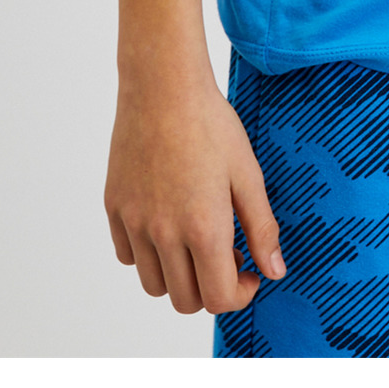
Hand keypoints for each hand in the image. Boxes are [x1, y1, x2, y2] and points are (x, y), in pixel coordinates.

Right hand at [105, 59, 285, 313]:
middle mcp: (164, 234)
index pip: (219, 299)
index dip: (241, 294)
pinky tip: (167, 220)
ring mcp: (134, 222)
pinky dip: (148, 253)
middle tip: (226, 252)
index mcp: (203, 228)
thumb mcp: (248, 174)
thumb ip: (262, 228)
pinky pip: (128, 255)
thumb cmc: (210, 123)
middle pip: (185, 301)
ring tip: (195, 237)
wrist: (163, 86)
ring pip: (154, 284)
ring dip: (178, 275)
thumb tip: (274, 271)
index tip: (250, 271)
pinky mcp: (114, 208)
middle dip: (211, 288)